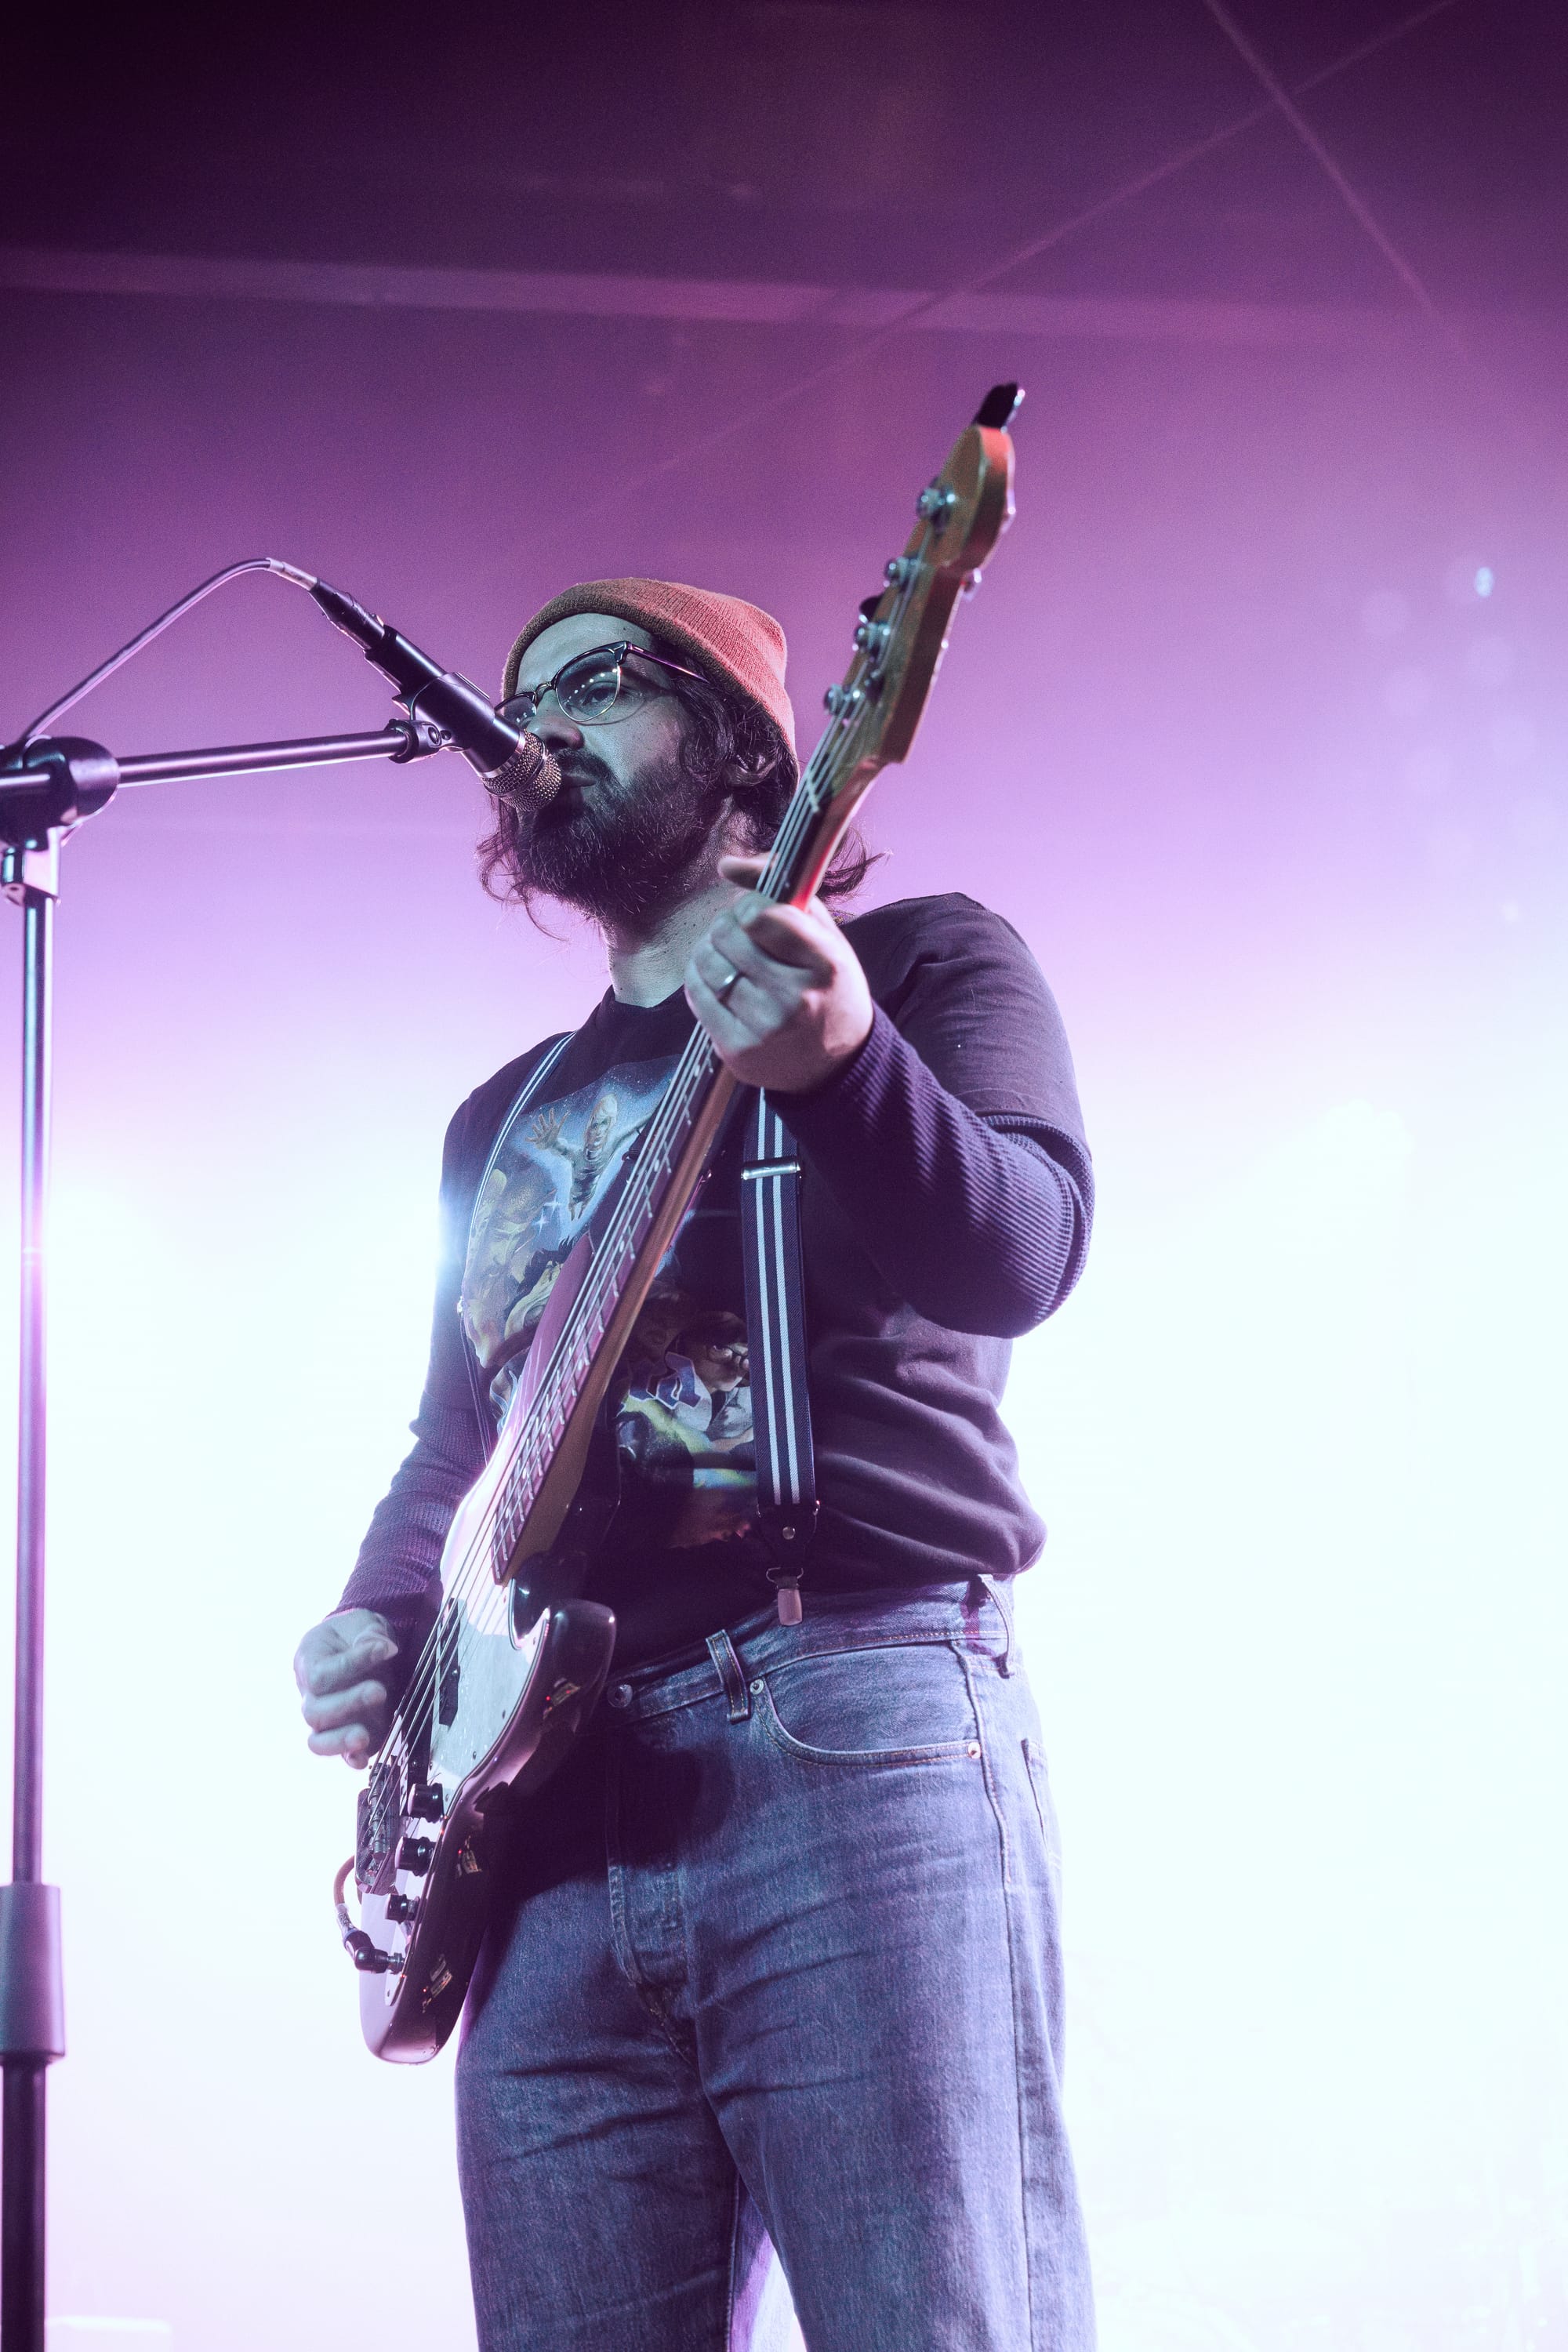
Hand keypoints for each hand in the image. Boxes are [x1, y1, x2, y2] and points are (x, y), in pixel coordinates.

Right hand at [293, 1608, 397, 1768]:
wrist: (359, 1646)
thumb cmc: (355, 1634)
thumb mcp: (362, 1622)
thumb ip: (369, 1633)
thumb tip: (381, 1646)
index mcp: (309, 1662)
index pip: (320, 1674)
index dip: (350, 1664)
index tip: (384, 1649)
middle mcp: (310, 1695)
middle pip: (315, 1711)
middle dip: (348, 1703)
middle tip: (379, 1691)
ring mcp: (326, 1720)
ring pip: (319, 1740)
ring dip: (341, 1739)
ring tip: (363, 1736)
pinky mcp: (345, 1735)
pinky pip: (340, 1754)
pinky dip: (350, 1758)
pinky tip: (363, 1759)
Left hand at [686, 855, 873, 1093]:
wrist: (837, 1064)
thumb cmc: (829, 989)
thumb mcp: (825, 936)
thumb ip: (784, 890)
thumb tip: (727, 864)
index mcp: (825, 964)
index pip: (760, 914)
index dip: (749, 905)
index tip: (755, 913)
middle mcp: (795, 999)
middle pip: (727, 936)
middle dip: (726, 925)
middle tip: (738, 933)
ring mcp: (764, 1029)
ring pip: (706, 964)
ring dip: (708, 950)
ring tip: (726, 955)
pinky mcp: (738, 1050)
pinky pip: (697, 996)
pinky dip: (700, 980)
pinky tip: (718, 980)